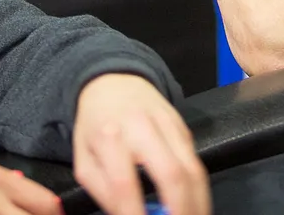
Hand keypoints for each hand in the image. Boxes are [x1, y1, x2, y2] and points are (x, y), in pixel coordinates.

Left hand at [73, 73, 209, 214]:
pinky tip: (196, 204)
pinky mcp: (184, 126)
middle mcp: (143, 127)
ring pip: (193, 168)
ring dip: (198, 201)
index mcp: (109, 136)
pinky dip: (199, 188)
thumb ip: (102, 190)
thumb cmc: (95, 126)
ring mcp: (168, 124)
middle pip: (172, 174)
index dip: (134, 213)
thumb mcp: (83, 159)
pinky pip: (196, 161)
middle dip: (180, 210)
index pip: (124, 183)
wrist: (114, 82)